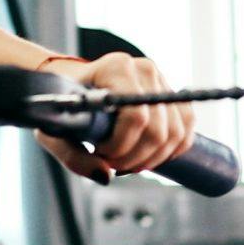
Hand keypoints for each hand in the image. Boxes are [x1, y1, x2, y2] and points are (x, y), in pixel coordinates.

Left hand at [34, 52, 195, 184]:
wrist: (73, 88)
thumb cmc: (64, 108)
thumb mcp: (56, 132)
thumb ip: (74, 157)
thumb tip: (106, 176)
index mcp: (115, 68)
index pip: (136, 116)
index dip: (122, 146)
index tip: (101, 153)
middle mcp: (144, 69)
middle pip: (158, 129)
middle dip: (136, 157)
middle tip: (113, 162)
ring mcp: (161, 80)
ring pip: (176, 132)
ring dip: (154, 158)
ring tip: (127, 160)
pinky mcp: (172, 94)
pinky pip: (187, 128)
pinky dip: (172, 150)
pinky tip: (150, 156)